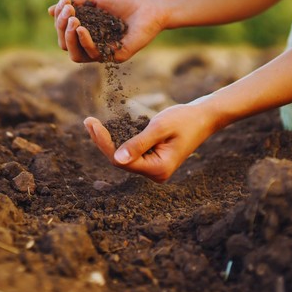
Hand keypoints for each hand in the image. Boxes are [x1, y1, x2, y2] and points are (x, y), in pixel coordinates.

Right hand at [47, 0, 165, 62]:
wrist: (148, 4)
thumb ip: (73, 3)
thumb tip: (50, 11)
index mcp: (86, 29)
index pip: (63, 31)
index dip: (59, 20)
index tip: (65, 3)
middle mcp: (92, 43)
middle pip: (65, 44)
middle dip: (61, 28)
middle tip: (69, 13)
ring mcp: (102, 51)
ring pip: (74, 55)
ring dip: (68, 38)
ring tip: (73, 21)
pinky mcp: (113, 57)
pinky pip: (92, 55)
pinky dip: (84, 42)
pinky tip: (81, 29)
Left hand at [83, 102, 217, 182]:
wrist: (204, 117)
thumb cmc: (185, 119)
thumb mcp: (160, 128)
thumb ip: (138, 143)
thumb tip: (116, 159)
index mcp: (158, 169)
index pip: (121, 160)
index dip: (104, 143)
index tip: (91, 124)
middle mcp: (155, 173)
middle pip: (119, 160)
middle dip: (102, 141)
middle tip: (88, 121)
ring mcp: (153, 168)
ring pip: (122, 156)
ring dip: (108, 140)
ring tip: (91, 123)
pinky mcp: (151, 159)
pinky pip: (130, 152)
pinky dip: (118, 139)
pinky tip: (105, 128)